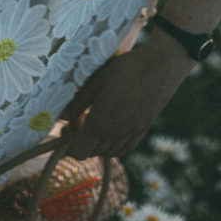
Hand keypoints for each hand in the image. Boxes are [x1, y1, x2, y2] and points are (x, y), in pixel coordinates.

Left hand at [57, 37, 192, 159]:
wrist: (159, 68)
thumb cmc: (124, 70)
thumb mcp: (95, 82)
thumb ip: (77, 103)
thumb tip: (61, 117)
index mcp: (99, 124)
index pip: (79, 152)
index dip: (68, 146)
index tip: (65, 130)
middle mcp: (115, 135)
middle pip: (92, 152)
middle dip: (81, 141)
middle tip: (78, 120)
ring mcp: (131, 134)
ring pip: (108, 152)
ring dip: (97, 143)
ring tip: (94, 122)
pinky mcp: (143, 129)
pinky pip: (125, 148)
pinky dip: (114, 145)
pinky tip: (112, 130)